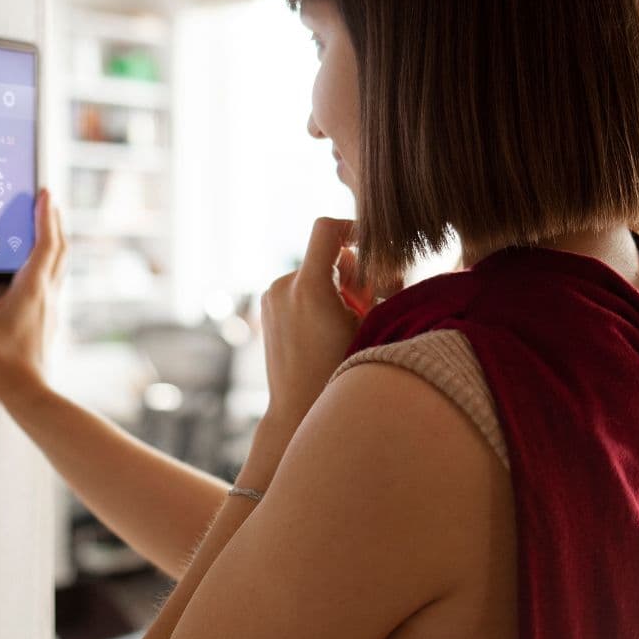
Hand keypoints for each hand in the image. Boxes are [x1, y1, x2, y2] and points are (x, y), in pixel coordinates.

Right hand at [0, 187, 68, 411]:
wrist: (31, 394)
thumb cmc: (5, 364)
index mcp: (33, 288)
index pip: (46, 243)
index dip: (46, 216)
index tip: (46, 193)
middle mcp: (48, 293)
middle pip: (60, 249)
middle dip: (55, 222)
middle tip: (49, 201)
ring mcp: (52, 306)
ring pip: (61, 265)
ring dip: (56, 242)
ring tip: (47, 227)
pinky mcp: (50, 319)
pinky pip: (56, 281)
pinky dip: (51, 264)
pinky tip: (38, 270)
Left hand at [254, 217, 395, 456]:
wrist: (297, 411)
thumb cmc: (340, 372)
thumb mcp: (368, 326)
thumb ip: (371, 285)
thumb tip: (369, 255)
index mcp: (309, 287)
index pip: (326, 229)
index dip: (352, 227)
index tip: (371, 243)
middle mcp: (283, 286)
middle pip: (325, 253)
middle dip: (351, 270)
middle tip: (366, 303)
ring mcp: (270, 297)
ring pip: (313, 271)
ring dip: (335, 286)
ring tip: (346, 322)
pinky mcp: (266, 308)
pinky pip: (299, 288)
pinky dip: (317, 297)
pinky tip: (326, 328)